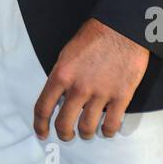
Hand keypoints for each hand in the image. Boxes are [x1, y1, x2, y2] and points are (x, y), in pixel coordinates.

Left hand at [34, 17, 148, 141]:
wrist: (123, 28)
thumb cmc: (95, 36)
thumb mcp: (68, 53)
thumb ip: (62, 76)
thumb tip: (59, 96)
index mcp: (61, 74)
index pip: (43, 108)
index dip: (40, 125)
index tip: (42, 133)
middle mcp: (78, 88)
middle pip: (64, 124)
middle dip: (64, 134)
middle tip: (67, 135)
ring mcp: (100, 94)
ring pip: (87, 128)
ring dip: (86, 134)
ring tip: (88, 132)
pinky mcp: (121, 97)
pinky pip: (111, 124)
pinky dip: (108, 131)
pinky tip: (107, 129)